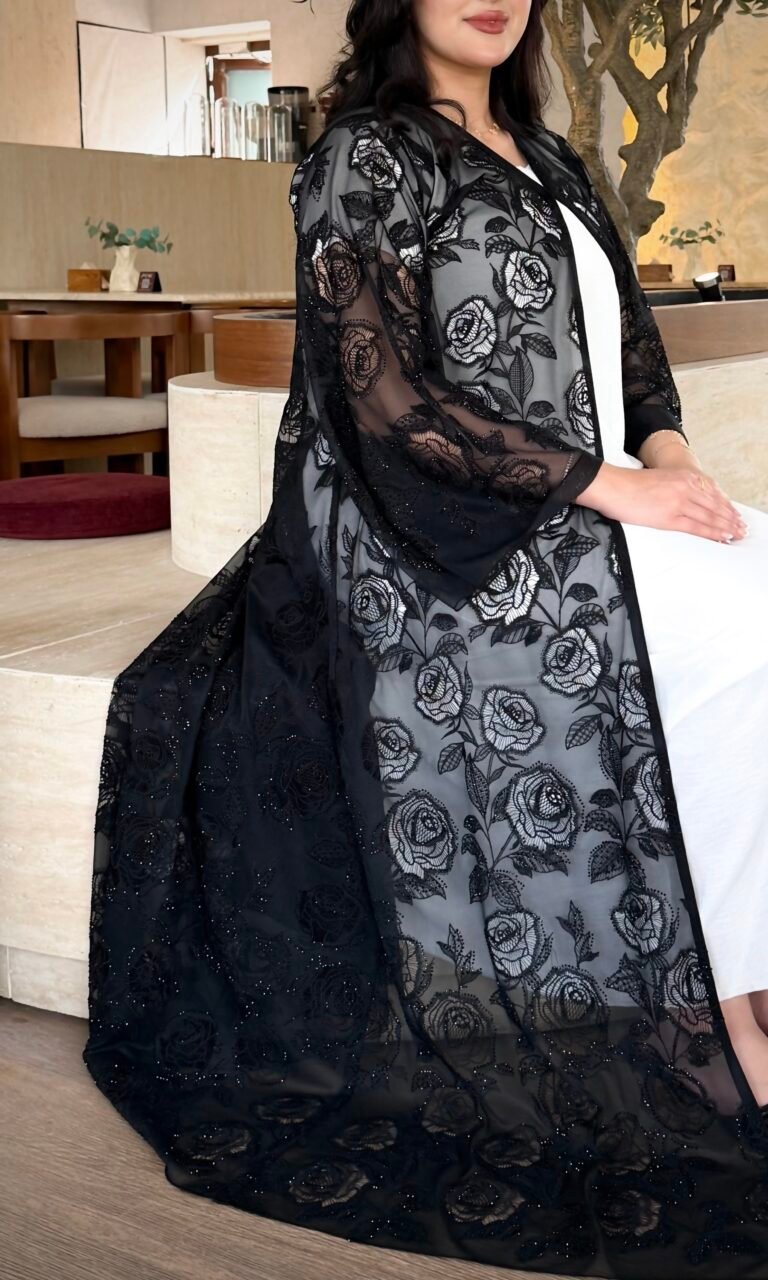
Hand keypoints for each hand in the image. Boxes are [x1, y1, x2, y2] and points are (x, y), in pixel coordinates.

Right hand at [575, 461, 748, 542]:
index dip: (727, 505)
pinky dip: (712, 533)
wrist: (614, 486)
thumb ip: (676, 487)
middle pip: (715, 505)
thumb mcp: (660, 479)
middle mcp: (685, 487)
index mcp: (683, 477)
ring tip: (736, 535)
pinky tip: (721, 538)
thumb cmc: (630, 485)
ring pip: (710, 516)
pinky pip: (697, 527)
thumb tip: (687, 500)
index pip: (712, 493)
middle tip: (742, 527)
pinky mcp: (670, 516)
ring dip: (726, 527)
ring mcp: (679, 502)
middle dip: (731, 518)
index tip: (735, 514)